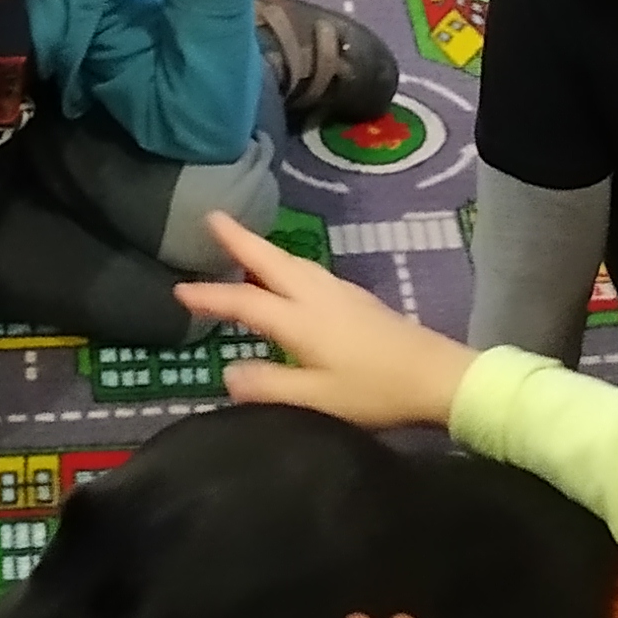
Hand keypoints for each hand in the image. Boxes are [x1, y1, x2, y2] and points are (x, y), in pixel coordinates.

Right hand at [174, 212, 469, 429]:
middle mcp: (318, 296)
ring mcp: (341, 294)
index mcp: (301, 319)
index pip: (245, 301)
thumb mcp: (318, 399)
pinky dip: (286, 263)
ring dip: (263, 249)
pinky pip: (309, 271)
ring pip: (292, 263)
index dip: (210, 296)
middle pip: (271, 261)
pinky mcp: (358, 300)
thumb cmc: (377, 392)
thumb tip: (227, 372)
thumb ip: (270, 386)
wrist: (439, 378)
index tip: (179, 290)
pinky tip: (288, 274)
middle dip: (240, 240)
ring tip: (241, 241)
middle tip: (212, 217)